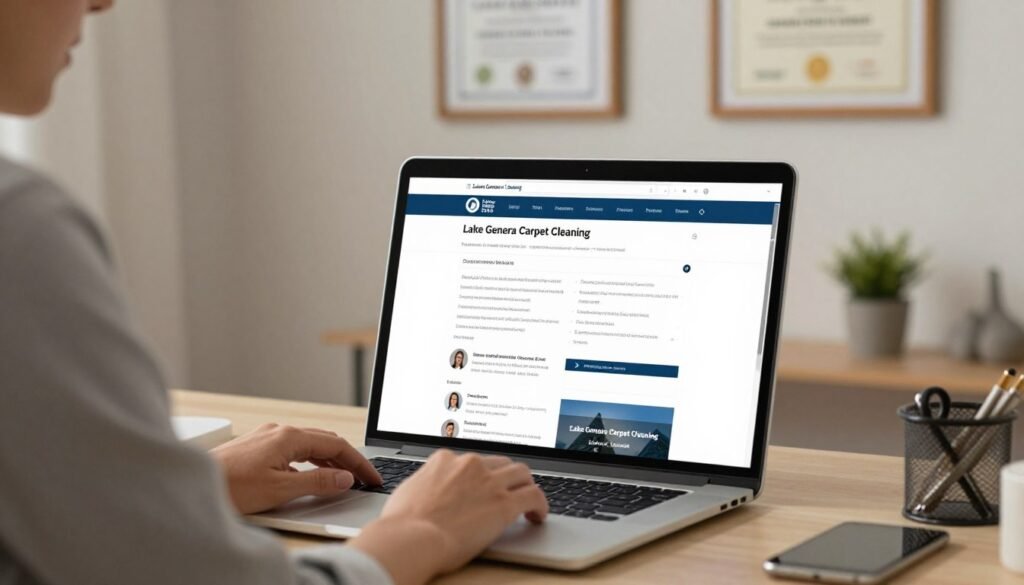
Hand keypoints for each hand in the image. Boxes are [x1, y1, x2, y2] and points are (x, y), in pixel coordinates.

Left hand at [210, 423, 381, 514]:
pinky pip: (294, 449)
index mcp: (289, 437)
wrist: (192, 484)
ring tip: (343, 478)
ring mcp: (267, 436)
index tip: (372, 478)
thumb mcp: (280, 489)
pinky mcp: (257, 446)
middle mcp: (279, 431)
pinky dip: (311, 461)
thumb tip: (344, 478)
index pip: (336, 446)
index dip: (358, 463)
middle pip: (325, 441)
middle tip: (364, 478)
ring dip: (329, 460)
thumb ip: (317, 483)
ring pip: (309, 445)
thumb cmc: (229, 487)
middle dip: (348, 459)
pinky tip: (310, 476)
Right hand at [349, 450, 547, 584]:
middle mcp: (470, 465)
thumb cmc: (402, 523)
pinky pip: (534, 496)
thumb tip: (425, 491)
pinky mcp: (504, 503)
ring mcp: (489, 482)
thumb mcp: (408, 492)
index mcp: (445, 460)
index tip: (483, 485)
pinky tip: (538, 514)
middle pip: (500, 463)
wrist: (411, 538)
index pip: (473, 461)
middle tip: (508, 491)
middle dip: (505, 477)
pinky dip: (540, 504)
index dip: (481, 475)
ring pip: (522, 474)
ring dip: (525, 486)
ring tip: (528, 501)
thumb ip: (424, 485)